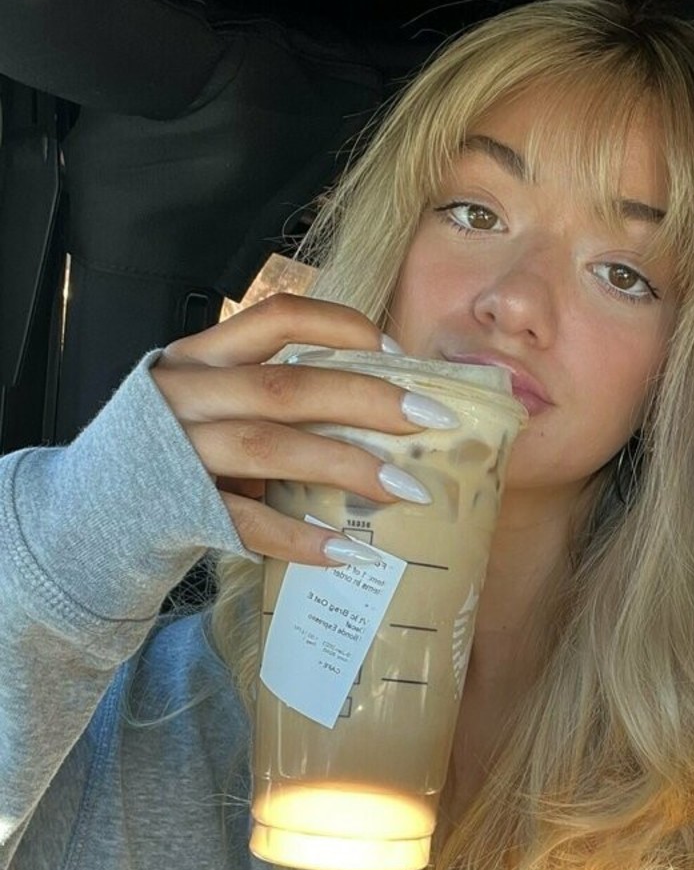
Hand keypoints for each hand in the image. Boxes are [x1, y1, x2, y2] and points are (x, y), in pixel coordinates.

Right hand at [151, 294, 454, 563]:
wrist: (85, 516)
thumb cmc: (171, 457)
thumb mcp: (212, 407)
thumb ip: (271, 400)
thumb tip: (376, 411)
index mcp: (200, 357)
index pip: (275, 317)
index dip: (341, 326)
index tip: (395, 349)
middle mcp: (184, 394)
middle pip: (287, 387)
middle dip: (368, 400)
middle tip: (432, 418)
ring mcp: (176, 452)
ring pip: (270, 448)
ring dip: (346, 466)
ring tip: (406, 489)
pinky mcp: (172, 510)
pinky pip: (246, 523)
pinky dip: (301, 538)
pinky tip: (348, 551)